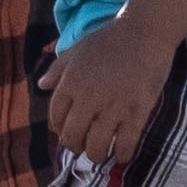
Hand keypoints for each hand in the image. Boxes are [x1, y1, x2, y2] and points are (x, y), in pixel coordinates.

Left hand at [39, 15, 168, 175]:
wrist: (145, 30)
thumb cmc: (110, 39)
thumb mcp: (77, 50)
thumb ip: (57, 69)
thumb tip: (41, 85)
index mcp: (70, 83)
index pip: (56, 118)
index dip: (61, 130)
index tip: (69, 133)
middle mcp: (88, 97)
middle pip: (73, 136)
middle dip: (77, 147)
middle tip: (85, 147)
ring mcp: (113, 106)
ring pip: (97, 145)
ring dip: (97, 155)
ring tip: (102, 154)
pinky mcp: (137, 111)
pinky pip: (126, 143)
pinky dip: (122, 154)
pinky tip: (123, 154)